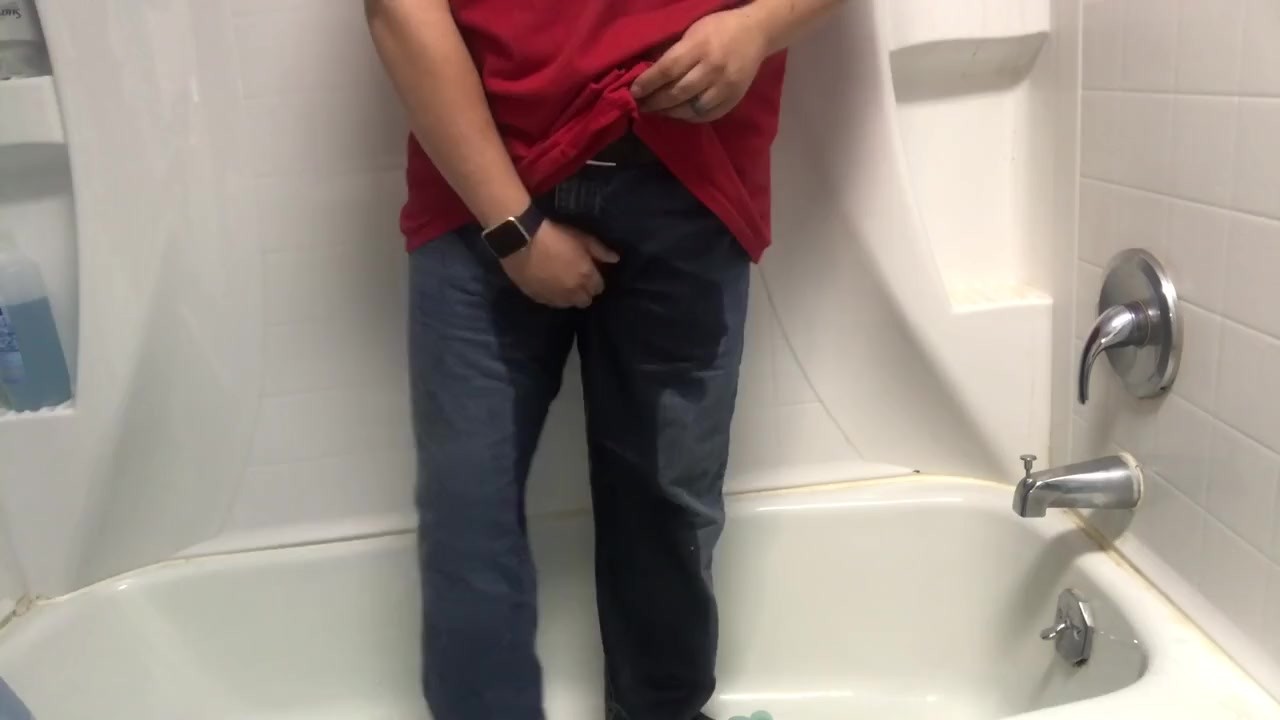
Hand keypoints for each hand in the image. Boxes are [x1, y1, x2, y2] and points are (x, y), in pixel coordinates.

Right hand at [500, 220, 618, 307]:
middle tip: (578, 280)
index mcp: (587, 277)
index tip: (591, 273)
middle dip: (585, 292)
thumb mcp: (582, 238)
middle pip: (586, 301)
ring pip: (569, 305)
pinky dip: (553, 297)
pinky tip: (549, 286)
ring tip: (563, 284)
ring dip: (570, 297)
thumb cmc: (555, 235)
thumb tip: (616, 259)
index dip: (596, 281)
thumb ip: (600, 251)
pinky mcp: (538, 298)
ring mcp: (555, 298)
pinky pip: (551, 303)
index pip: (599, 288)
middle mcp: (574, 292)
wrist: (521, 240)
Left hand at [631, 8, 770, 122]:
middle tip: (641, 106)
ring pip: (691, 109)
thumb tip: (647, 74)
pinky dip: (690, 118)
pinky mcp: (734, 98)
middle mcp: (713, 68)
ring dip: (670, 113)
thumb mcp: (692, 31)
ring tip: (658, 111)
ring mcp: (725, 86)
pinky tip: (679, 114)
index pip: (668, 69)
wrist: (756, 33)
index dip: (648, 83)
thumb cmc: (718, 29)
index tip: (634, 92)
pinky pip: (707, 115)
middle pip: (678, 92)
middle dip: (655, 102)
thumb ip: (673, 52)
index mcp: (700, 46)